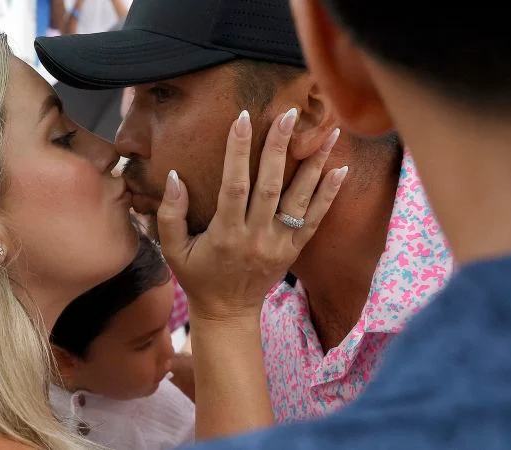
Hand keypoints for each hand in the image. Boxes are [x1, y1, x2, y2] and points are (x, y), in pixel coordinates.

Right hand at [157, 109, 345, 322]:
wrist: (228, 311)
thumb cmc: (197, 276)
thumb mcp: (173, 250)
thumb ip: (170, 214)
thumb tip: (175, 176)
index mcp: (225, 234)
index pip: (234, 185)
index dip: (238, 151)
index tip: (242, 118)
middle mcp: (255, 237)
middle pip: (270, 186)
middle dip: (279, 148)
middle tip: (288, 115)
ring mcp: (279, 244)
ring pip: (299, 200)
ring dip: (314, 164)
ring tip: (328, 133)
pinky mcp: (294, 250)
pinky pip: (315, 220)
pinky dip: (328, 195)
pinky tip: (340, 169)